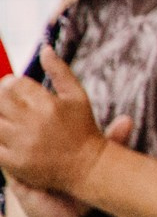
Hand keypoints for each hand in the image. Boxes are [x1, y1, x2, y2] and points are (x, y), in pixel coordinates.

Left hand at [0, 51, 113, 195]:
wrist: (88, 167)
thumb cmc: (83, 128)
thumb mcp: (77, 96)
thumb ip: (60, 71)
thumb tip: (44, 49)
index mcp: (48, 105)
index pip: (14, 84)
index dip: (10, 83)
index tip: (14, 87)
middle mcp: (34, 123)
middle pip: (0, 100)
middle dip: (1, 97)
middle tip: (8, 102)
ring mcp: (22, 144)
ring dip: (0, 118)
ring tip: (10, 119)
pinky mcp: (15, 162)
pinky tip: (6, 134)